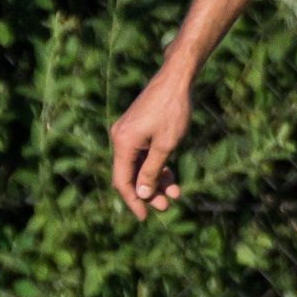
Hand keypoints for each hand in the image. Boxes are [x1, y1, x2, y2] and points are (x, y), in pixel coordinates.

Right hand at [108, 68, 192, 217]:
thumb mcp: (166, 145)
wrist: (176, 79)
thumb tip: (141, 194)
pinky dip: (156, 165)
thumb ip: (152, 171)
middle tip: (166, 206)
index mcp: (123, 143)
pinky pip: (143, 154)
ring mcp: (128, 133)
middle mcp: (120, 139)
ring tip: (174, 193)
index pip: (122, 180)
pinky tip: (170, 175)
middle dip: (148, 192)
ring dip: (155, 180)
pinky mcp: (137, 128)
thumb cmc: (173, 110)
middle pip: (130, 175)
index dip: (133, 200)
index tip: (144, 217)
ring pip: (139, 165)